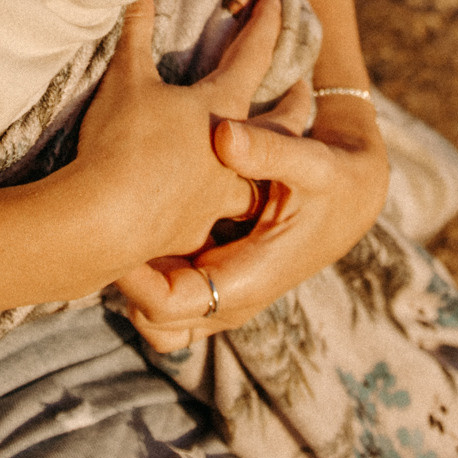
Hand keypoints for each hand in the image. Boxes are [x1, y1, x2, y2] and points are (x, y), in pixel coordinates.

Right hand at [66, 0, 280, 274]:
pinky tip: (210, 220)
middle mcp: (231, 153)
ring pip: (256, 184)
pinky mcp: (194, 232)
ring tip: (269, 170)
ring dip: (265, 172)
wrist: (106, 219)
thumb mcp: (127, 79)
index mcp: (220, 108)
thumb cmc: (123, 140)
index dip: (263, 26)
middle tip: (303, 92)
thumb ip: (137, 32)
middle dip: (292, 106)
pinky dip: (215, 215)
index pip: (250, 57)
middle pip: (276, 126)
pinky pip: (215, 221)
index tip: (275, 2)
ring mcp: (217, 197)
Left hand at [114, 83, 388, 351]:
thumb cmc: (332, 180)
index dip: (133, 279)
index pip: (169, 306)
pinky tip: (139, 224)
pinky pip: (167, 297)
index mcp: (248, 280)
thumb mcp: (310, 161)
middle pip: (154, 321)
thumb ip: (268, 151)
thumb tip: (223, 136)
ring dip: (135, 282)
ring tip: (118, 225)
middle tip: (105, 227)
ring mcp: (223, 299)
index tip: (111, 233)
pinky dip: (148, 274)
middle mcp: (231, 302)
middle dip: (126, 282)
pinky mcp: (216, 283)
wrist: (352, 197)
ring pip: (156, 317)